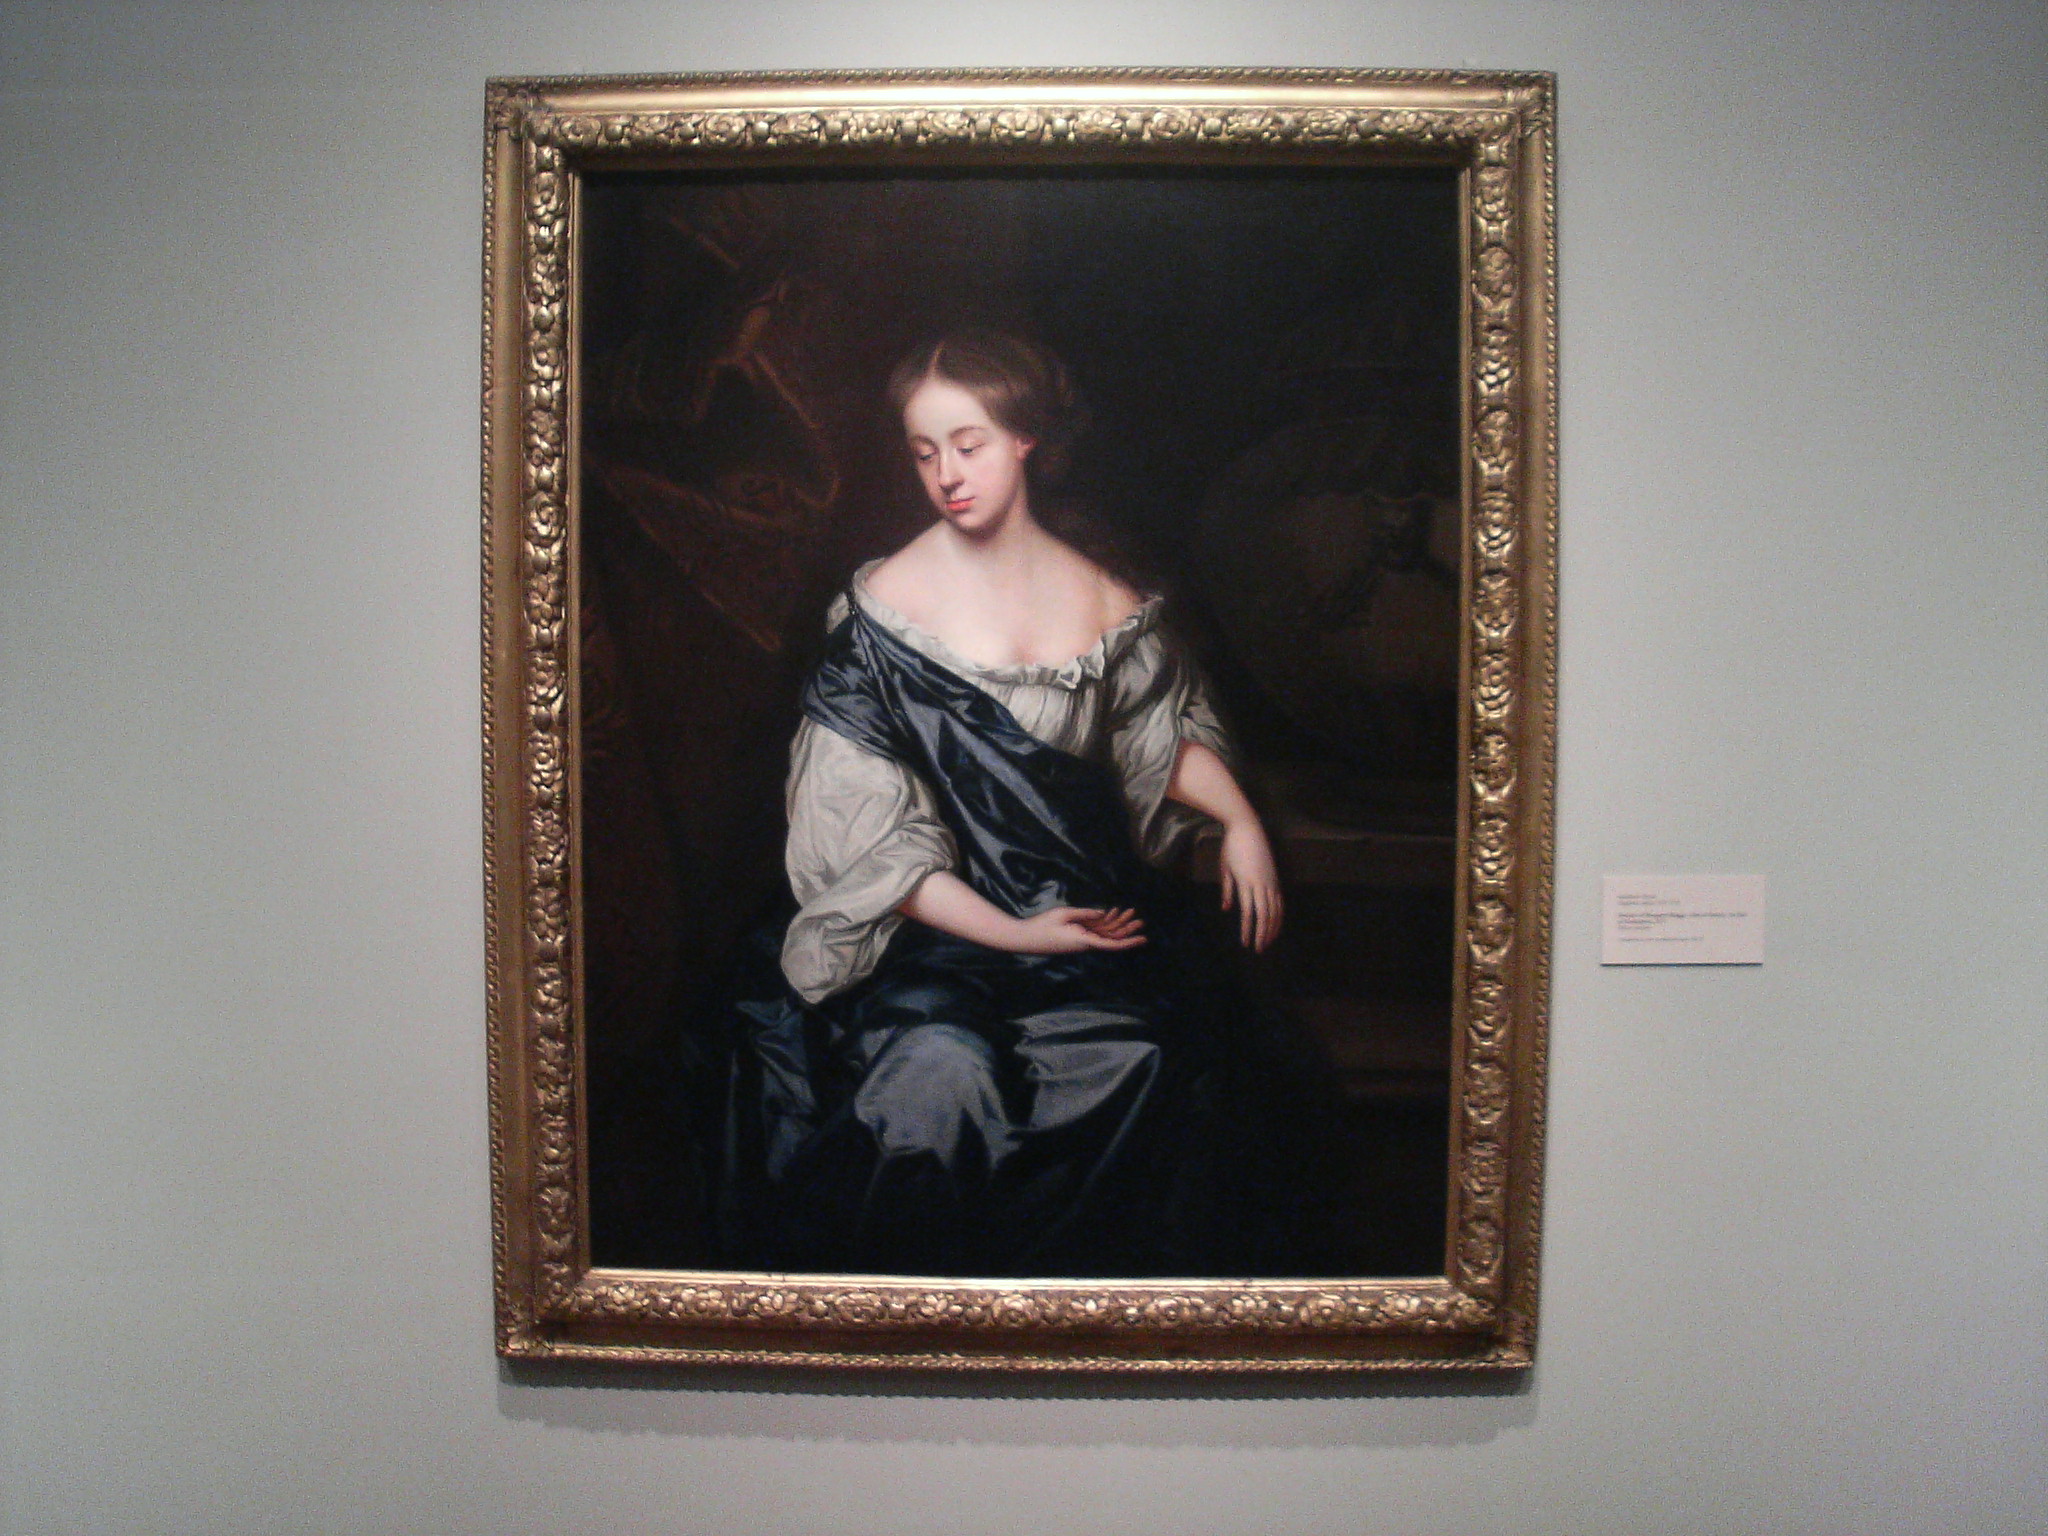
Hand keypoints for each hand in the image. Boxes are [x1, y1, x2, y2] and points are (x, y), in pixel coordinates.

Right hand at [1009, 906, 1147, 953]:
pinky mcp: (1076, 937)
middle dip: (1126, 928)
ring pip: (1104, 933)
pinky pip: (1094, 931)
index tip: (1143, 938)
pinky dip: (1103, 922)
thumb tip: (1104, 914)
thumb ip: (1086, 914)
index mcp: (1084, 940)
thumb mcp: (1064, 914)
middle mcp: (1085, 943)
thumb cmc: (1043, 925)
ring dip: (1116, 923)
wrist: (1026, 938)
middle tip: (1140, 919)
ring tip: (1129, 911)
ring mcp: (1081, 940)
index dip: (1129, 941)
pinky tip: (1111, 912)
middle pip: (1111, 937)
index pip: (1111, 943)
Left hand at [1218, 819, 1282, 951]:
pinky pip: (1279, 901)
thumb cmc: (1231, 847)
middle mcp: (1261, 884)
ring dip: (1272, 928)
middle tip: (1259, 949)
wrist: (1248, 827)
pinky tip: (1276, 923)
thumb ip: (1227, 890)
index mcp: (1246, 883)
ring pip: (1275, 910)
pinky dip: (1279, 915)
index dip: (1247, 930)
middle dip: (1262, 934)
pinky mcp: (1275, 877)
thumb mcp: (1225, 868)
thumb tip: (1226, 909)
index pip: (1249, 913)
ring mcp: (1270, 881)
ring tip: (1268, 941)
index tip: (1245, 943)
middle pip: (1265, 915)